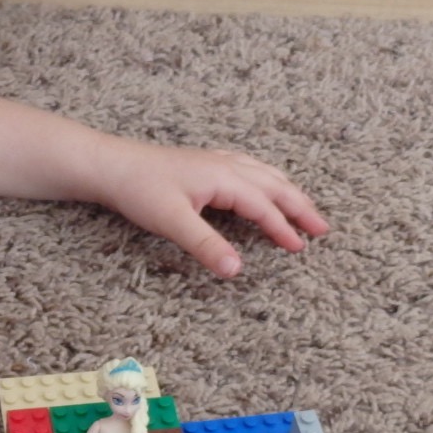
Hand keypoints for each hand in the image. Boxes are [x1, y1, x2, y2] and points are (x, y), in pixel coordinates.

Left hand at [98, 141, 328, 277]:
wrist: (109, 164)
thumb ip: (207, 246)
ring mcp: (215, 161)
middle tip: (323, 228)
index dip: (283, 228)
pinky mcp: (204, 163)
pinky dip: (266, 178)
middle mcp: (225, 165)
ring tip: (304, 207)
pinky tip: (264, 182)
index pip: (263, 206)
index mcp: (223, 178)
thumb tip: (237, 271)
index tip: (300, 248)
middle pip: (273, 185)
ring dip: (286, 191)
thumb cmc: (139, 189)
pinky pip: (248, 167)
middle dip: (300, 206)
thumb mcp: (173, 222)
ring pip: (263, 173)